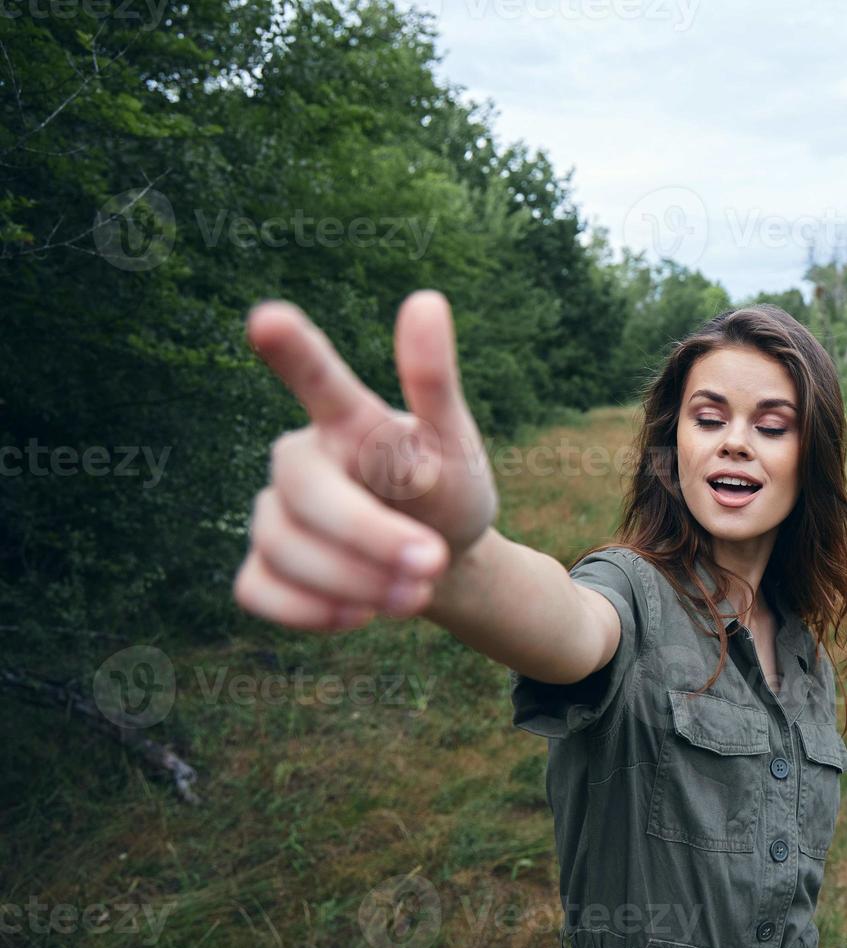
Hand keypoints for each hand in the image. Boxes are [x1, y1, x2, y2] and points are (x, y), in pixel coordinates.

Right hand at [233, 290, 498, 631]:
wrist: (441, 559)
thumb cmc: (446, 489)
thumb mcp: (457, 445)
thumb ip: (436, 389)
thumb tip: (427, 302)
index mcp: (348, 421)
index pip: (320, 382)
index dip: (295, 353)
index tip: (268, 317)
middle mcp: (300, 460)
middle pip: (307, 493)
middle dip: (370, 535)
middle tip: (433, 561)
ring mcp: (273, 513)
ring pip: (284, 548)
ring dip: (355, 581)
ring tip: (419, 592)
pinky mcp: (263, 566)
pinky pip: (259, 590)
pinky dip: (312, 611)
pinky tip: (360, 615)